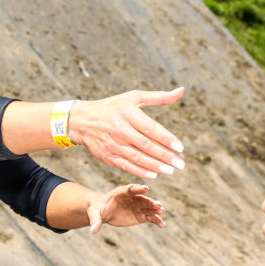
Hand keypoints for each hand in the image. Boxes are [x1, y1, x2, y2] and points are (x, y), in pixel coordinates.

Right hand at [67, 88, 185, 178]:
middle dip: (165, 156)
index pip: (151, 128)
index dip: (166, 139)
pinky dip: (141, 171)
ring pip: (138, 158)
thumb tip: (182, 91)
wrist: (82, 121)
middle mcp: (120, 129)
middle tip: (180, 163)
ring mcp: (113, 144)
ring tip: (171, 170)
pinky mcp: (108, 156)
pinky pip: (127, 166)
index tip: (180, 147)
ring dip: (156, 166)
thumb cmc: (113, 107)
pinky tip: (154, 174)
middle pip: (146, 145)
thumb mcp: (133, 97)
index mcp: (128, 113)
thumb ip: (159, 97)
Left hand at [86, 184, 165, 232]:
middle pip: (142, 199)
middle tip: (158, 204)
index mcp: (120, 193)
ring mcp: (137, 206)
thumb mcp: (93, 213)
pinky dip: (156, 221)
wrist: (103, 212)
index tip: (146, 189)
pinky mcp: (140, 215)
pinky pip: (150, 217)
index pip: (130, 189)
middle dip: (150, 201)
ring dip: (155, 209)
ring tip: (162, 212)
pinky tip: (162, 225)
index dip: (138, 188)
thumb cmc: (97, 209)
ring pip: (148, 207)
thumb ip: (95, 220)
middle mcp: (132, 198)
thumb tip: (93, 230)